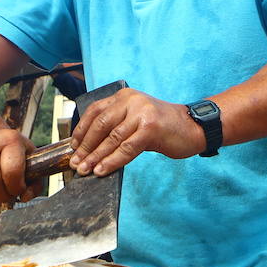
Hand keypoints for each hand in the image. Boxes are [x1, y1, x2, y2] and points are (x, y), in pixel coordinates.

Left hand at [70, 87, 205, 176]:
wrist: (194, 127)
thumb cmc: (164, 127)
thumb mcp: (137, 120)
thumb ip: (118, 127)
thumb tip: (92, 148)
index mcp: (125, 97)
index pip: (95, 112)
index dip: (81, 131)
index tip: (73, 147)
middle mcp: (131, 100)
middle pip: (100, 125)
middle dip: (85, 147)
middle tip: (76, 163)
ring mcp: (141, 113)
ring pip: (111, 138)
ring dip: (95, 156)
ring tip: (86, 169)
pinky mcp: (150, 128)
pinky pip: (126, 148)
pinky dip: (112, 160)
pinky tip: (103, 169)